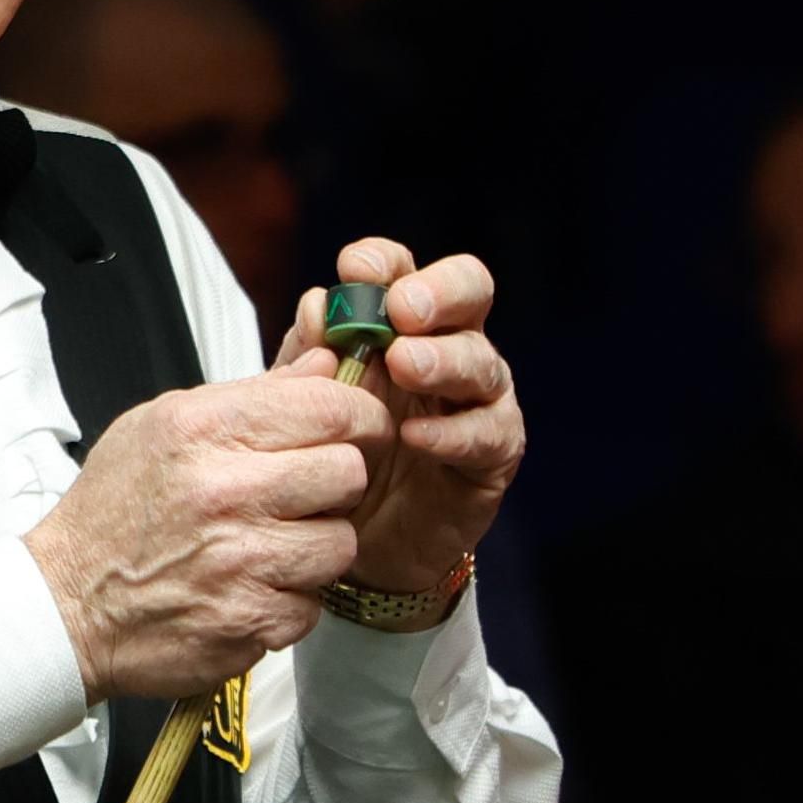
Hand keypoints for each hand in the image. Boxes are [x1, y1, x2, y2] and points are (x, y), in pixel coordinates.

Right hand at [23, 355, 389, 703]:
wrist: (67, 603)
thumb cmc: (115, 509)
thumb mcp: (166, 423)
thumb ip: (255, 393)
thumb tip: (325, 363)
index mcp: (203, 429)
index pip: (329, 407)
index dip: (359, 415)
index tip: (356, 427)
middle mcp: (225, 491)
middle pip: (349, 472)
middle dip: (336, 482)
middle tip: (304, 491)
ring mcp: (242, 562)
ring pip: (341, 543)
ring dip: (315, 546)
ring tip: (270, 542)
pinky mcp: (251, 621)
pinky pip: (313, 604)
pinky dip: (289, 599)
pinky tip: (250, 586)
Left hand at [276, 241, 522, 610]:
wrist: (353, 540)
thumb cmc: (333, 454)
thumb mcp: (308, 402)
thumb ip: (310, 357)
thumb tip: (317, 304)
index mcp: (399, 322)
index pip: (401, 269)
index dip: (383, 262)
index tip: (354, 270)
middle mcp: (447, 345)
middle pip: (469, 290)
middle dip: (439, 291)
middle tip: (403, 310)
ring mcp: (478, 397)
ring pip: (481, 361)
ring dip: (442, 359)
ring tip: (405, 365)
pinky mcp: (493, 453)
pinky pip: (487, 433)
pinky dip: (451, 432)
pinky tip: (416, 436)